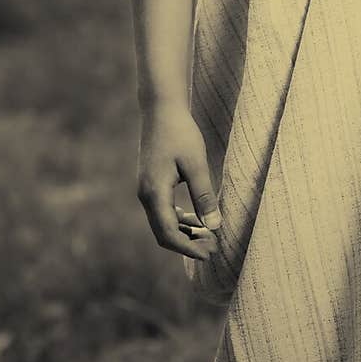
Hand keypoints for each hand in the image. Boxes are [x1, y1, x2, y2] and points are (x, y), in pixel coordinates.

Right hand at [136, 101, 222, 260]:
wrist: (161, 107)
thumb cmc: (180, 132)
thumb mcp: (196, 164)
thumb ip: (204, 196)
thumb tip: (214, 227)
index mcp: (154, 193)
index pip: (169, 234)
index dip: (189, 248)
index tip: (211, 253)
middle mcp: (145, 195)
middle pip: (163, 233)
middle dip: (188, 244)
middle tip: (213, 248)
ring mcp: (146, 189)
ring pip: (163, 223)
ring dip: (184, 232)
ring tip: (209, 236)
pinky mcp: (151, 182)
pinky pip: (163, 210)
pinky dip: (179, 219)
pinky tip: (196, 219)